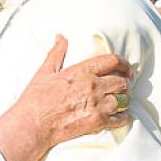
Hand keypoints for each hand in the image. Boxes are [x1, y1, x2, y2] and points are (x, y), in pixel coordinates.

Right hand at [0, 36, 132, 160]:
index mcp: (82, 71)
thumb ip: (56, 53)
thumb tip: (60, 36)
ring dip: (123, 100)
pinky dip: (122, 117)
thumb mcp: (44, 72)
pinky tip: (119, 116)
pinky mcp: (97, 122)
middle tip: (122, 87)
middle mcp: (93, 86)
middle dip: (124, 84)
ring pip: (124, 100)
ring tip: (119, 102)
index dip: (124, 64)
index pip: (113, 61)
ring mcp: (97, 105)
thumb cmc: (36, 99)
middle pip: (122, 82)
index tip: (127, 69)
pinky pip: (121, 118)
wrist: (32, 124)